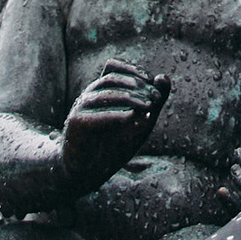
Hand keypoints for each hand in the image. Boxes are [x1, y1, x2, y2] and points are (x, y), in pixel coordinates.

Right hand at [61, 61, 167, 188]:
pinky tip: (133, 118)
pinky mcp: (76, 124)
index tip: (152, 81)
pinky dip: (117, 115)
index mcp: (100, 91)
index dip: (133, 69)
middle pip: (112, 79)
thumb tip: (164, 77)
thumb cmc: (113, 145)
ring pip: (105, 94)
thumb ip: (153, 101)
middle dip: (137, 85)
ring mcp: (80, 108)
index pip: (113, 66)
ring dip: (130, 97)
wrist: (86, 173)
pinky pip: (96, 115)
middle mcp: (89, 96)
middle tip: (156, 98)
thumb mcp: (140, 122)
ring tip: (149, 106)